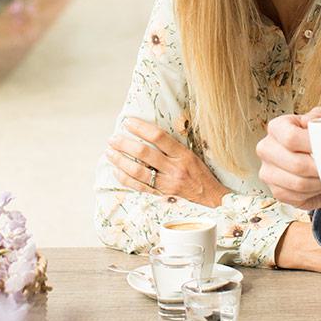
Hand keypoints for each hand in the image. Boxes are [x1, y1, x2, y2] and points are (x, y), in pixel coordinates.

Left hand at [106, 117, 229, 206]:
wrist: (211, 198)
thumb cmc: (200, 173)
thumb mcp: (191, 154)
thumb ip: (172, 146)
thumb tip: (148, 133)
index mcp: (182, 154)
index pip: (158, 137)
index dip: (141, 127)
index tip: (128, 122)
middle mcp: (174, 168)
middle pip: (144, 153)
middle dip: (125, 144)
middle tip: (112, 138)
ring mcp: (167, 184)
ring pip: (138, 171)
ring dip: (120, 161)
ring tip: (109, 152)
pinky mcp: (161, 196)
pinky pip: (139, 187)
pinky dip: (125, 178)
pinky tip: (116, 170)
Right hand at [257, 109, 320, 219]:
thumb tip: (310, 121)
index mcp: (276, 127)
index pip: (290, 137)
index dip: (312, 145)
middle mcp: (266, 148)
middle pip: (295, 163)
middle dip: (319, 169)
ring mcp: (267, 172)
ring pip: (298, 183)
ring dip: (318, 183)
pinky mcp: (275, 191)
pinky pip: (296, 197)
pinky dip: (312, 194)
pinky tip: (318, 186)